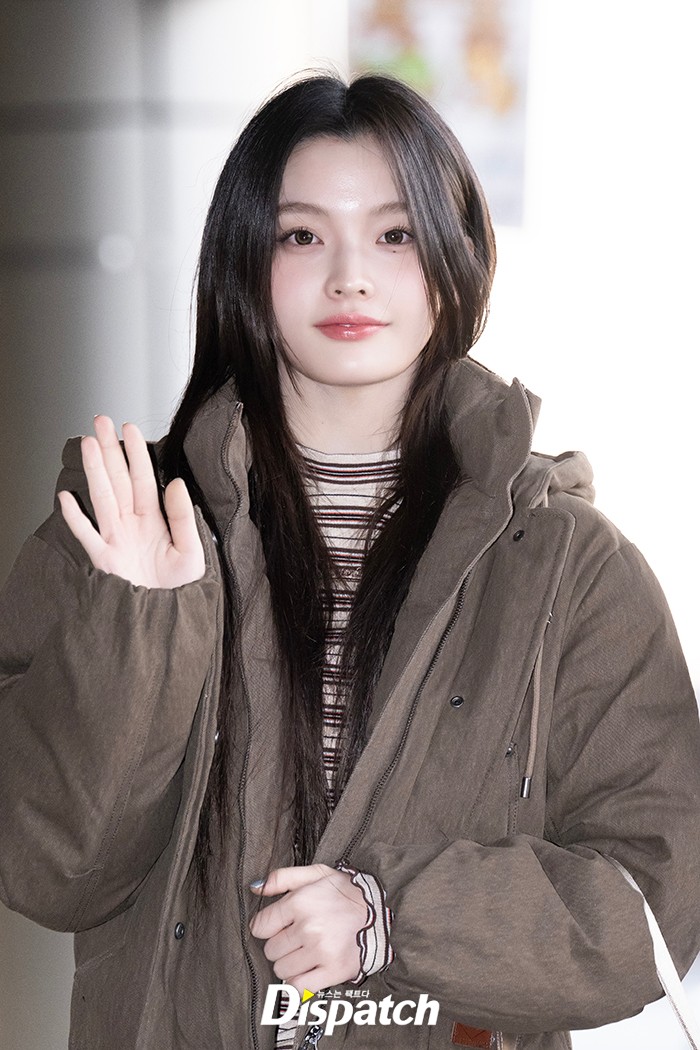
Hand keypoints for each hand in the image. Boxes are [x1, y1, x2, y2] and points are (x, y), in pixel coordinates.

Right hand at [57, 415, 204, 588]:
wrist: (168, 620)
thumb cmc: (180, 589)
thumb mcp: (192, 552)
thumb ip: (183, 518)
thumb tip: (175, 484)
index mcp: (154, 522)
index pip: (143, 479)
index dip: (136, 454)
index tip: (129, 430)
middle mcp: (132, 526)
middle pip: (117, 480)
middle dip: (109, 450)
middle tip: (100, 422)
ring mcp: (116, 541)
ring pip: (102, 498)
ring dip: (94, 470)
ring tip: (87, 443)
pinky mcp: (104, 561)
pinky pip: (86, 536)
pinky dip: (74, 518)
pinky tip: (66, 498)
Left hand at [249, 864, 365, 993]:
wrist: (381, 911)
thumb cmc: (347, 892)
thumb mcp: (316, 873)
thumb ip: (282, 877)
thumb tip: (255, 887)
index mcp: (300, 902)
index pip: (260, 927)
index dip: (267, 927)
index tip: (279, 926)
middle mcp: (308, 927)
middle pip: (271, 949)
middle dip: (281, 944)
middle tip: (297, 937)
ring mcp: (320, 951)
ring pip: (281, 969)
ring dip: (290, 963)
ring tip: (306, 952)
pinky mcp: (333, 970)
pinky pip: (298, 986)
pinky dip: (298, 981)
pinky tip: (308, 969)